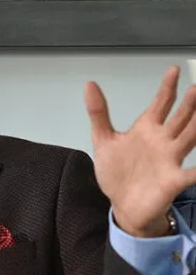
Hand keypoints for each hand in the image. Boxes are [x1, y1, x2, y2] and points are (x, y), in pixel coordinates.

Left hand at [86, 66, 195, 237]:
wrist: (122, 205)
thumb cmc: (117, 173)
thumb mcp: (103, 141)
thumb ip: (99, 113)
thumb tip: (89, 84)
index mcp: (146, 130)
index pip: (161, 103)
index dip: (167, 87)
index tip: (173, 69)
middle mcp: (163, 141)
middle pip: (181, 117)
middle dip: (189, 103)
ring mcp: (171, 159)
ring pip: (190, 136)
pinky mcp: (174, 179)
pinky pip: (193, 173)